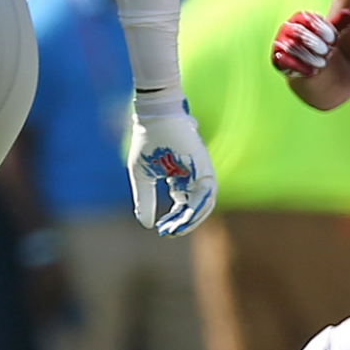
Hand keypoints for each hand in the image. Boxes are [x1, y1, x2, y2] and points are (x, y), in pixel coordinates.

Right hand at [129, 91, 217, 236]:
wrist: (155, 117)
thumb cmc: (147, 142)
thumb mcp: (142, 177)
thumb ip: (144, 200)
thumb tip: (146, 225)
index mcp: (180, 178)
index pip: (182, 205)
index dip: (173, 220)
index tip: (161, 231)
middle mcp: (193, 177)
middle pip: (194, 208)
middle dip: (182, 223)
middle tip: (168, 233)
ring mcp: (201, 171)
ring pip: (204, 204)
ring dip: (191, 220)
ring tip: (176, 229)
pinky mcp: (205, 166)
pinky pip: (206, 192)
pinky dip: (197, 207)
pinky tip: (185, 218)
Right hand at [272, 9, 349, 78]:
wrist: (307, 62)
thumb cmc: (319, 43)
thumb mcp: (330, 34)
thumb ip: (339, 24)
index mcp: (300, 18)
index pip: (309, 19)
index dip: (322, 29)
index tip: (334, 40)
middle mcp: (287, 28)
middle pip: (299, 32)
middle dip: (316, 43)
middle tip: (329, 51)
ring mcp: (280, 43)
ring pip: (292, 47)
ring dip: (309, 56)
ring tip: (323, 63)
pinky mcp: (277, 58)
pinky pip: (285, 61)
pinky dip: (300, 67)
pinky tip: (313, 72)